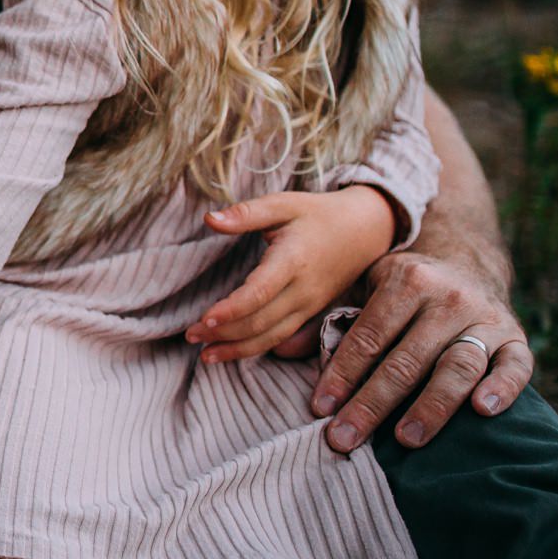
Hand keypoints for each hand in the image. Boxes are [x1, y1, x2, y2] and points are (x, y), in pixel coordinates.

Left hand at [190, 187, 396, 361]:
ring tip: (205, 354)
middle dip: (224, 334)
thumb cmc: (318, 214)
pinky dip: (256, 348)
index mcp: (293, 260)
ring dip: (237, 349)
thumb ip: (246, 214)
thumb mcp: (283, 203)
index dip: (232, 309)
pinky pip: (283, 337)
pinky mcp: (312, 313)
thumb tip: (209, 219)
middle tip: (189, 336)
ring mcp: (310, 305)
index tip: (203, 319)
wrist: (367, 230)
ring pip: (272, 337)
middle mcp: (304, 289)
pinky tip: (232, 352)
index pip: (259, 292)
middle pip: (262, 321)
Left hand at [308, 246, 532, 451]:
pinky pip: (516, 367)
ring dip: (431, 406)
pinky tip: (482, 412)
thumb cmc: (404, 288)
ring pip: (458, 367)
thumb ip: (325, 318)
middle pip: (406, 360)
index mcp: (407, 280)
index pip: (369, 335)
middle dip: (373, 403)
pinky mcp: (517, 338)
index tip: (320, 408)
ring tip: (405, 439)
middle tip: (345, 438)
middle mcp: (448, 298)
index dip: (342, 373)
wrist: (469, 263)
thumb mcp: (364, 288)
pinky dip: (502, 388)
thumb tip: (280, 350)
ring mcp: (485, 319)